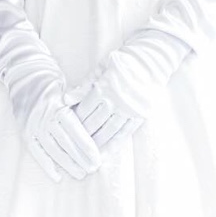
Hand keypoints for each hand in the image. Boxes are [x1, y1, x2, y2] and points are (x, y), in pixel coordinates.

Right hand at [19, 78, 102, 181]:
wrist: (25, 78)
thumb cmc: (53, 86)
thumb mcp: (68, 93)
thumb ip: (79, 111)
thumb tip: (98, 132)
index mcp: (57, 106)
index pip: (75, 130)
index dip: (87, 146)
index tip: (98, 158)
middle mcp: (44, 117)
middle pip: (65, 142)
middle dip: (80, 158)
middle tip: (93, 169)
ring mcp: (33, 126)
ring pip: (52, 149)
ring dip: (67, 164)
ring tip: (80, 174)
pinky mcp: (25, 132)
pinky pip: (37, 152)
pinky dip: (47, 166)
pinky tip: (58, 176)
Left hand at [72, 28, 191, 148]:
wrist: (149, 63)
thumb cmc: (122, 63)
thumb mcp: (100, 69)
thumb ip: (84, 85)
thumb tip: (66, 100)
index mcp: (104, 88)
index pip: (85, 110)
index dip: (75, 120)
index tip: (67, 128)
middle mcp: (116, 101)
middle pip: (94, 123)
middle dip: (82, 134)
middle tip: (73, 144)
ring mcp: (129, 110)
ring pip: (108, 131)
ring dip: (96, 143)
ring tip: (86, 153)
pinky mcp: (140, 116)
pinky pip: (124, 134)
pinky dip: (114, 145)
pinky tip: (105, 153)